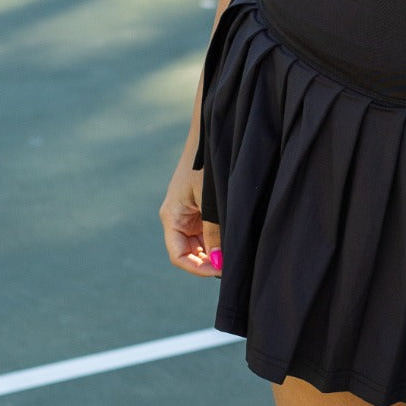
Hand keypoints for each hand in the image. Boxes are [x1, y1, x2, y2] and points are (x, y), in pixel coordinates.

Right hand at [159, 155, 221, 276]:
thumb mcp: (210, 201)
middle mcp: (176, 218)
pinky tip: (231, 241)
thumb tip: (219, 262)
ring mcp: (187, 213)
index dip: (198, 268)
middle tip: (231, 264)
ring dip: (213, 252)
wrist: (210, 135)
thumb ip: (213, 232)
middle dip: (207, 262)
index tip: (220, 270)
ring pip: (198, 244)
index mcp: (171, 217)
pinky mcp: (198, 207)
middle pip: (189, 253)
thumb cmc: (206, 165)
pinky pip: (205, 231)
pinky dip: (216, 240)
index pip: (179, 256)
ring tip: (233, 254)